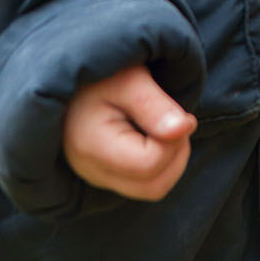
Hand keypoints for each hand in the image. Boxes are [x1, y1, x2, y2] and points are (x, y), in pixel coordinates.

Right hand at [61, 63, 196, 201]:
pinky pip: (145, 184)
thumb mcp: (129, 78)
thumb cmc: (101, 72)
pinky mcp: (108, 176)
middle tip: (175, 119)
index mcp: (92, 146)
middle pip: (154, 186)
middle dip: (176, 154)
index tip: (176, 111)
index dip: (173, 139)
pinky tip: (153, 134)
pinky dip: (161, 163)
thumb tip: (185, 129)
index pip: (149, 164)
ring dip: (172, 159)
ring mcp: (99, 177)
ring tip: (164, 124)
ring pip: (153, 189)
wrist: (74, 72)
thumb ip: (156, 105)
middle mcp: (92, 171)